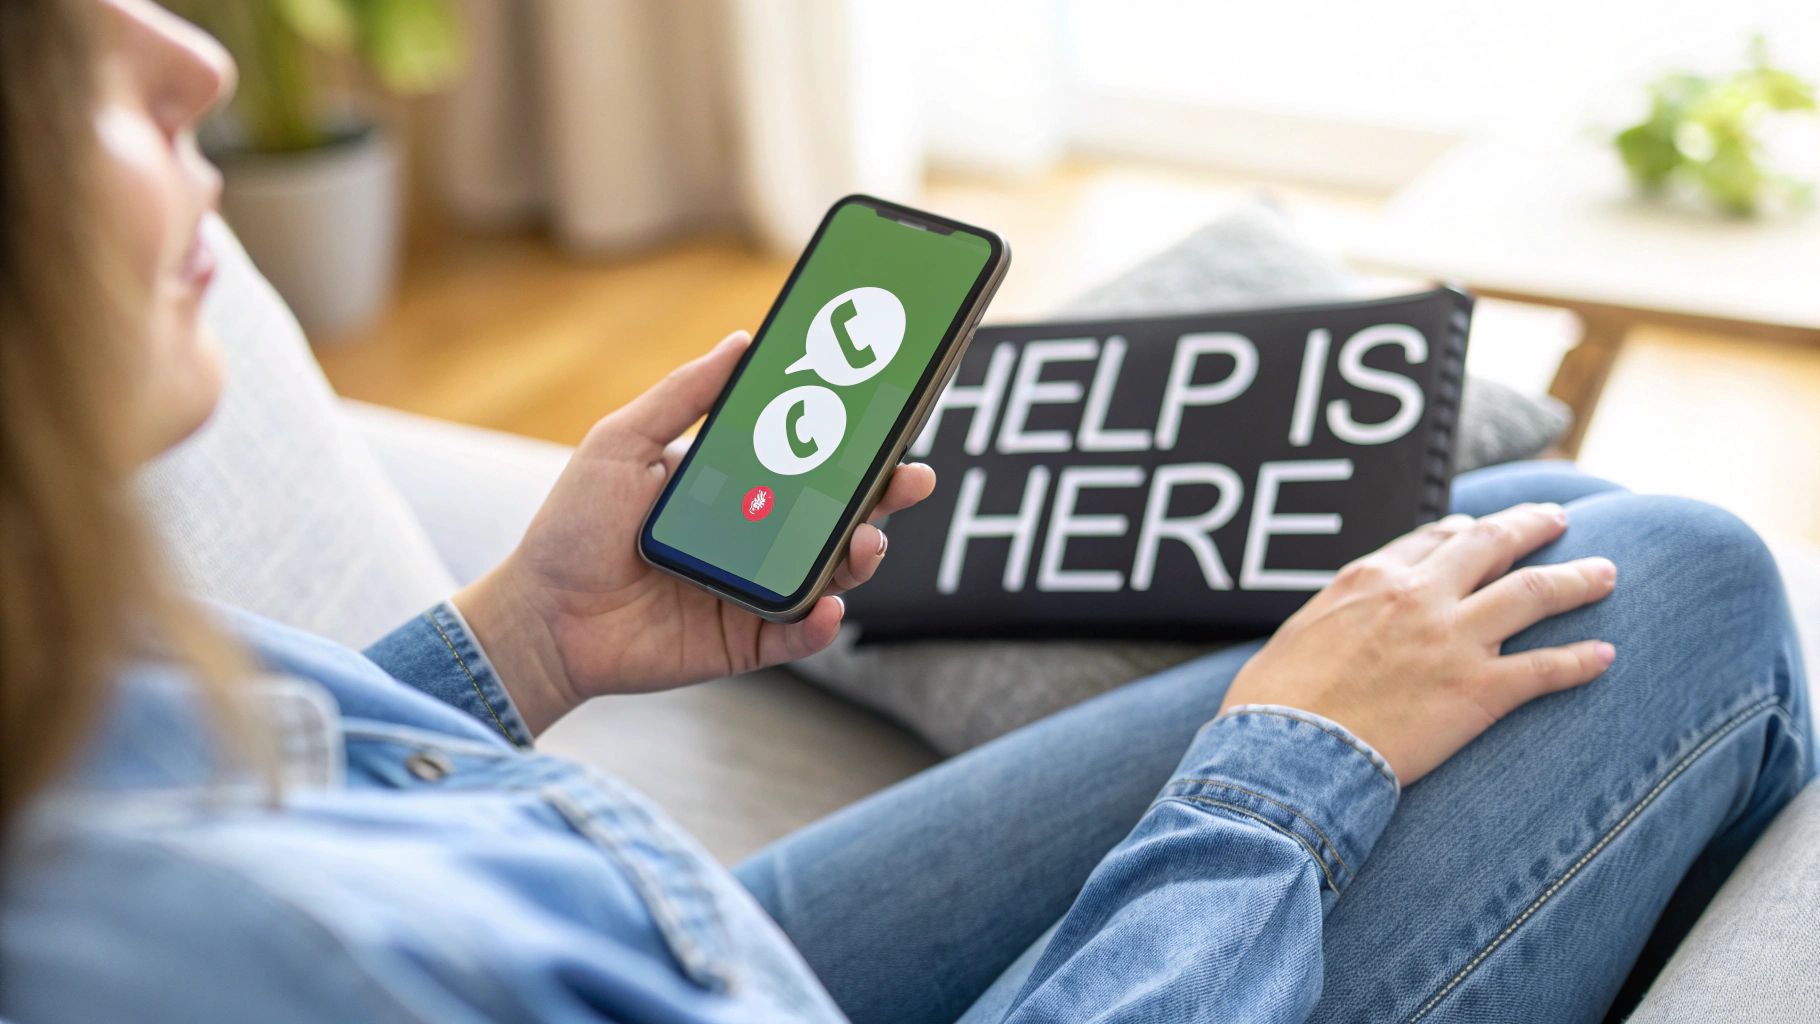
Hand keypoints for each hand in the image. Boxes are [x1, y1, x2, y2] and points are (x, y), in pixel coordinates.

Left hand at [455, 332, 936, 733]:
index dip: (853, 444)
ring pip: (829, 573)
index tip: (890, 417)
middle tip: (912, 479)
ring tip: (867, 542)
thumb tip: (743, 341)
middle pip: (837, 515)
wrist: (539, 615)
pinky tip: (828, 605)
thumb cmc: (573, 526)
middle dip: (883, 497)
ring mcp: (754, 591)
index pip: (808, 460)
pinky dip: (819, 623)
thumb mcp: (622, 443)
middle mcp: (755, 538)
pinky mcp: (743, 642)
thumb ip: (685, 395)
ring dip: (861, 556)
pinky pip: (796, 633)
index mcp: (734, 488)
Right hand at [1219, 502, 1617, 784]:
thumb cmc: (1275, 701)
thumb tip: (1343, 614)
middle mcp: (1418, 595)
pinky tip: (1606, 656)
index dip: (1468, 531)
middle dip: (1532, 526)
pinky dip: (1581, 661)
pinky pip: (1544, 669)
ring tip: (1607, 572)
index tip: (1485, 530)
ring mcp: (1451, 640)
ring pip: (1534, 594)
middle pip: (1493, 545)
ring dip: (1578, 580)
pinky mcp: (1477, 692)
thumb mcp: (1298, 630)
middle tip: (1558, 519)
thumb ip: (1336, 611)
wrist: (1287, 750)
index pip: (1436, 538)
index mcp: (1372, 577)